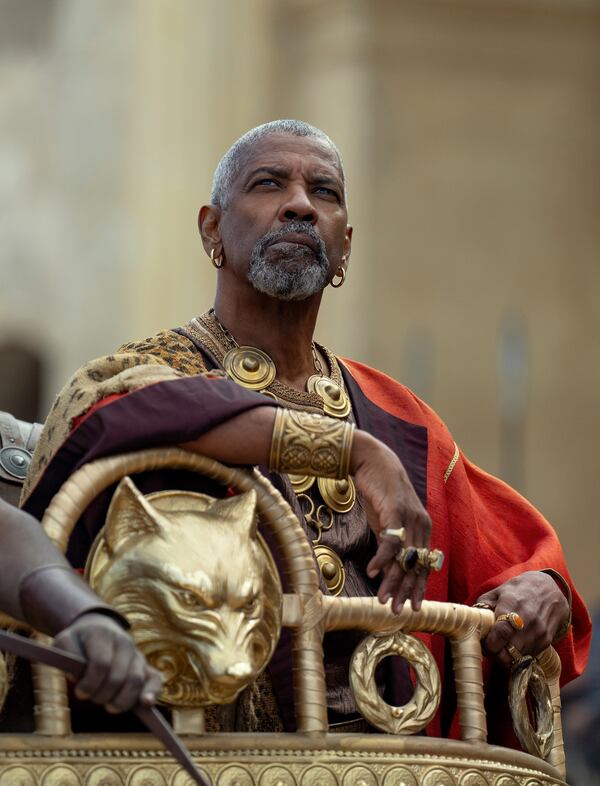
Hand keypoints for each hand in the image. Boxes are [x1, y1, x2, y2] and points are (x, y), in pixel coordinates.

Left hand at [53, 612, 162, 712]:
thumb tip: (77, 676)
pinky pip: (155, 679)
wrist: (98, 628)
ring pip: (135, 680)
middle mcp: (124, 642)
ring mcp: (136, 654)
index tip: (79, 692)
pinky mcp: (145, 666)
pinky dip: (152, 692)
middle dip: (102, 694)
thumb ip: (66, 655)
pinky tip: (146, 703)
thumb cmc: (78, 641)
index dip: (89, 683)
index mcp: (103, 634)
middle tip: (91, 698)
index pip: (101, 663)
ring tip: (109, 706)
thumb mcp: (64, 641)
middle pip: (118, 676)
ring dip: (121, 700)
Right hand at [351, 431, 431, 612]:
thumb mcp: (388, 521)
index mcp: (423, 529)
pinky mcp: (395, 511)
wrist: (373, 461)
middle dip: (406, 591)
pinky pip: (390, 541)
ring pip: (403, 558)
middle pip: (415, 565)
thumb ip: (393, 542)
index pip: (422, 565)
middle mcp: (421, 525)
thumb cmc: (380, 492)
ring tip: (385, 600)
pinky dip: (382, 559)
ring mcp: (410, 518)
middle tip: (399, 612)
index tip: (413, 608)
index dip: (417, 588)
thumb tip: (388, 568)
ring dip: (393, 581)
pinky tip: (374, 573)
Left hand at [477, 571, 569, 667]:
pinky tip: (513, 644)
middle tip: (489, 647)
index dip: (489, 644)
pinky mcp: (546, 642)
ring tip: (500, 645)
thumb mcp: (498, 591)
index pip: (501, 633)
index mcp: (513, 605)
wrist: (551, 589)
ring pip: (518, 658)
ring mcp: (539, 633)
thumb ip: (484, 606)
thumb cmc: (519, 590)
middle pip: (509, 651)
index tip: (483, 642)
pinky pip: (527, 657)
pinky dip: (517, 656)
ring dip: (505, 656)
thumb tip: (473, 623)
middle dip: (495, 654)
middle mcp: (529, 621)